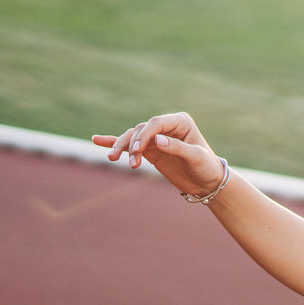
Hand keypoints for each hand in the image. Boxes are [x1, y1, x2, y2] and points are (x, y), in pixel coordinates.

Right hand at [91, 112, 224, 196]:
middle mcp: (166, 126)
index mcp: (180, 121)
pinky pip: (130, 145)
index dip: (144, 135)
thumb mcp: (196, 157)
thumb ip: (178, 148)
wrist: (207, 183)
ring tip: (114, 159)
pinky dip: (114, 142)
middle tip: (129, 161)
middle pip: (141, 130)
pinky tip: (96, 140)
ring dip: (122, 147)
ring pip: (133, 137)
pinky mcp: (150, 150)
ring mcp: (156, 137)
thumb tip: (157, 140)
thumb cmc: (206, 167)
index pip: (156, 123)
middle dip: (131, 143)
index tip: (137, 150)